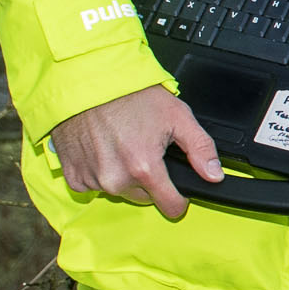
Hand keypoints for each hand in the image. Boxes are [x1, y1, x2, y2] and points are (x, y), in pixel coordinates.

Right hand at [49, 85, 220, 218]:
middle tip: (144, 149)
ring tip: (122, 143)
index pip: (171, 207)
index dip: (179, 198)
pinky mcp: (73, 176)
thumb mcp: (177, 116)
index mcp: (144, 168)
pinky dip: (100, 172)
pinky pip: (93, 185)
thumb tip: (215, 175)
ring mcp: (92, 179)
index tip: (177, 186)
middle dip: (149, 180)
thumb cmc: (130, 95)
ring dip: (123, 175)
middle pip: (144, 197)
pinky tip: (102, 149)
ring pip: (119, 191)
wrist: (87, 82)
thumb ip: (201, 148)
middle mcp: (116, 179)